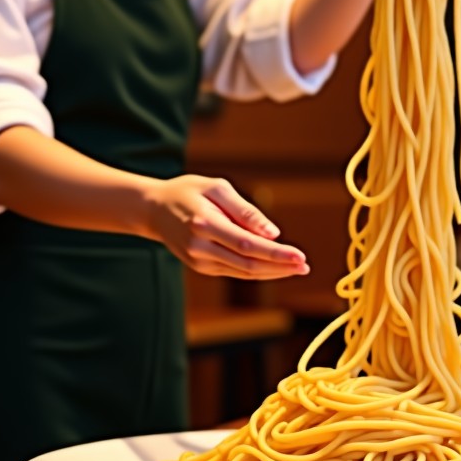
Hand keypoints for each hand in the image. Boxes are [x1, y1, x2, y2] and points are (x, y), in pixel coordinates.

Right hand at [143, 175, 309, 279]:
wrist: (154, 209)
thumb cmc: (188, 191)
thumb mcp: (216, 188)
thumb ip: (245, 211)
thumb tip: (273, 233)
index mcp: (204, 224)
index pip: (247, 245)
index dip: (276, 254)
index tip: (300, 256)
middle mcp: (200, 247)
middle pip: (248, 264)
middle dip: (280, 267)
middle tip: (305, 266)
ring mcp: (199, 261)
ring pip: (243, 272)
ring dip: (272, 272)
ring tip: (297, 268)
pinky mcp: (201, 267)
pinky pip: (234, 271)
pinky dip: (257, 271)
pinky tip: (275, 267)